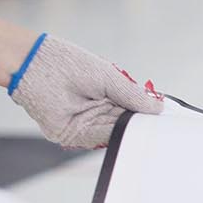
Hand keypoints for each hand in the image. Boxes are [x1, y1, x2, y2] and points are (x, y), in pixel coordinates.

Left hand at [9, 34, 163, 149]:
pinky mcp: (71, 134)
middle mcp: (96, 114)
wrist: (34, 64)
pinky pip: (99, 139)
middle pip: (126, 125)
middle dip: (143, 126)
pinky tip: (130, 132)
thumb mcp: (109, 78)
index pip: (133, 111)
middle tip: (165, 129)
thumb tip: (159, 108)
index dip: (148, 115)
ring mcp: (84, 125)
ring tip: (151, 128)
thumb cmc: (67, 63)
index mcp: (106, 99)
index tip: (168, 119)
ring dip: (132, 132)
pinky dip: (115, 137)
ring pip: (115, 134)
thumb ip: (133, 96)